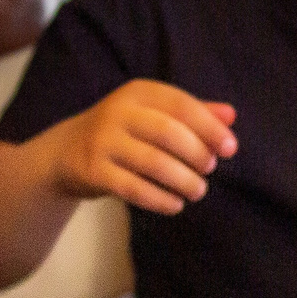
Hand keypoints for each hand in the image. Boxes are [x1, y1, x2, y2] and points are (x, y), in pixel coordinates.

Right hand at [51, 80, 237, 213]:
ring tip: (198, 191)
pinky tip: (175, 205)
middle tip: (210, 170)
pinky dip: (160, 199)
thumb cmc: (124, 132)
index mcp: (138, 92)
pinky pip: (133, 188)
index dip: (209, 127)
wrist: (66, 152)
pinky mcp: (93, 171)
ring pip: (153, 163)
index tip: (230, 148)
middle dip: (196, 154)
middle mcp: (118, 112)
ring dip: (183, 181)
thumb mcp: (154, 115)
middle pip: (168, 132)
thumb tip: (231, 116)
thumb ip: (192, 114)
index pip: (181, 104)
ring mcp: (102, 141)